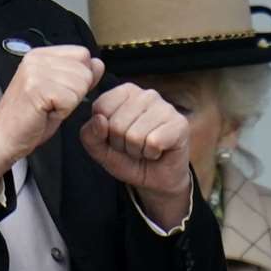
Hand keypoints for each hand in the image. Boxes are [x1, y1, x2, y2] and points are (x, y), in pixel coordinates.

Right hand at [0, 45, 102, 183]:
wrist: (3, 139)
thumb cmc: (27, 119)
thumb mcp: (57, 91)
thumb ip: (78, 75)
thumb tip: (98, 64)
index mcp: (40, 55)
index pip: (82, 54)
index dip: (80, 76)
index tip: (60, 91)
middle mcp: (36, 58)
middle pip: (85, 70)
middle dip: (76, 92)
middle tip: (52, 103)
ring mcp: (35, 72)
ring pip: (81, 85)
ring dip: (69, 103)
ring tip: (47, 108)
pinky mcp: (37, 88)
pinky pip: (71, 99)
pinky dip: (63, 112)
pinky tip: (45, 113)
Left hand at [79, 82, 193, 225]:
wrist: (154, 178)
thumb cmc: (126, 157)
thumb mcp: (99, 148)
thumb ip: (90, 134)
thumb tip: (99, 119)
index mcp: (124, 92)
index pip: (100, 107)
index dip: (103, 131)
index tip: (114, 136)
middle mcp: (146, 94)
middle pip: (116, 124)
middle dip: (120, 143)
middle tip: (131, 145)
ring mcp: (165, 107)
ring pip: (134, 135)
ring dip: (136, 150)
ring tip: (144, 148)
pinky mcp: (180, 123)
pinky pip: (153, 143)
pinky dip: (151, 153)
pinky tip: (157, 151)